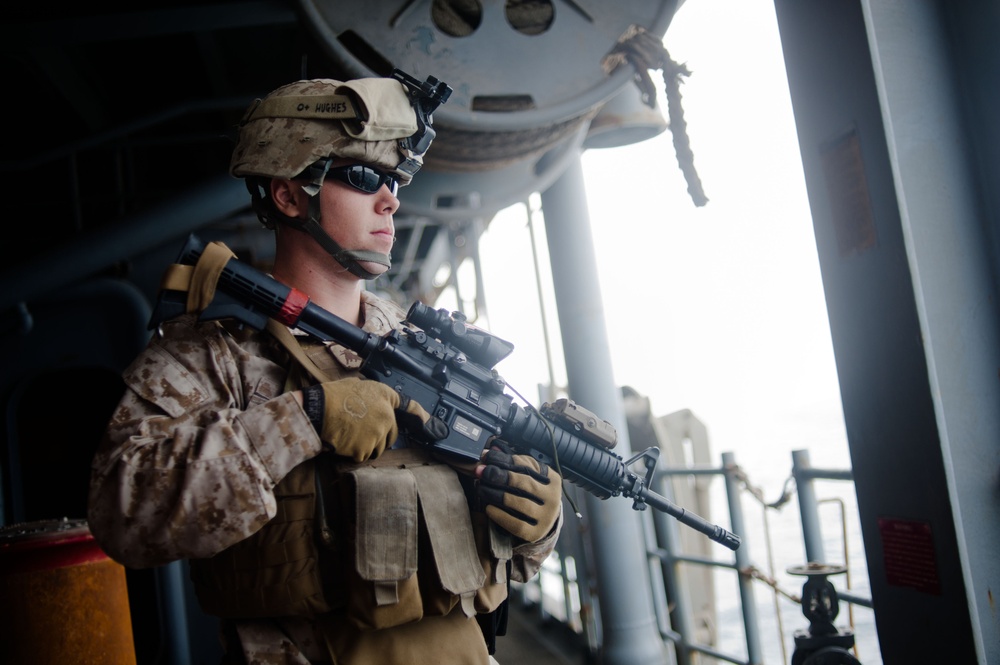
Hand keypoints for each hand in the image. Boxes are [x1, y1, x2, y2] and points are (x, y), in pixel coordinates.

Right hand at [312, 378, 444, 460]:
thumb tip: (371, 402)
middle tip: (362, 434)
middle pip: (391, 436)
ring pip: (377, 449)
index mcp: (385, 398)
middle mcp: (386, 417)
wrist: (319, 409)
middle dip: (380, 438)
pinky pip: (362, 456)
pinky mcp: (365, 449)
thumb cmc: (334, 395)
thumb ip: (372, 396)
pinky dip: (353, 454)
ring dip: (366, 447)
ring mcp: (377, 435)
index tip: (430, 422)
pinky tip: (344, 443)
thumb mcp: (358, 384)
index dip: (420, 414)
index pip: (409, 406)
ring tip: (350, 437)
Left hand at [477, 443, 561, 541]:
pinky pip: (516, 523)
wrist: (542, 521)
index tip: (487, 457)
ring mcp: (545, 517)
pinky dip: (500, 515)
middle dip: (501, 476)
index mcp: (552, 479)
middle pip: (525, 483)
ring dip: (497, 494)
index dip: (504, 460)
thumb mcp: (528, 476)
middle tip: (482, 472)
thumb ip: (511, 464)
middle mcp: (552, 497)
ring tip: (481, 489)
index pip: (527, 465)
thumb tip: (488, 453)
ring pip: (520, 503)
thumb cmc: (532, 494)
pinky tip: (488, 507)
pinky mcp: (534, 533)